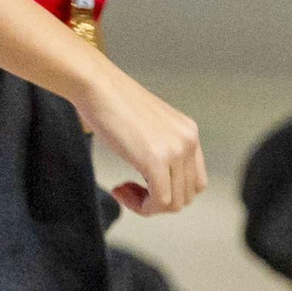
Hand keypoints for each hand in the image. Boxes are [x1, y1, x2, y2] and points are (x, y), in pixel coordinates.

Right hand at [75, 57, 206, 214]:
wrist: (96, 85)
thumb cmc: (111, 102)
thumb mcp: (147, 127)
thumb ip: (159, 148)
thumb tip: (155, 184)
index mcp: (189, 132)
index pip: (195, 181)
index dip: (169, 191)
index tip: (141, 184)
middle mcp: (188, 140)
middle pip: (186, 196)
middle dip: (157, 201)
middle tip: (128, 189)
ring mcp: (175, 150)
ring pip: (173, 203)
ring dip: (146, 205)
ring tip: (122, 189)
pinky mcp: (156, 160)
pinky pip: (158, 202)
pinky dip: (139, 206)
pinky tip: (119, 189)